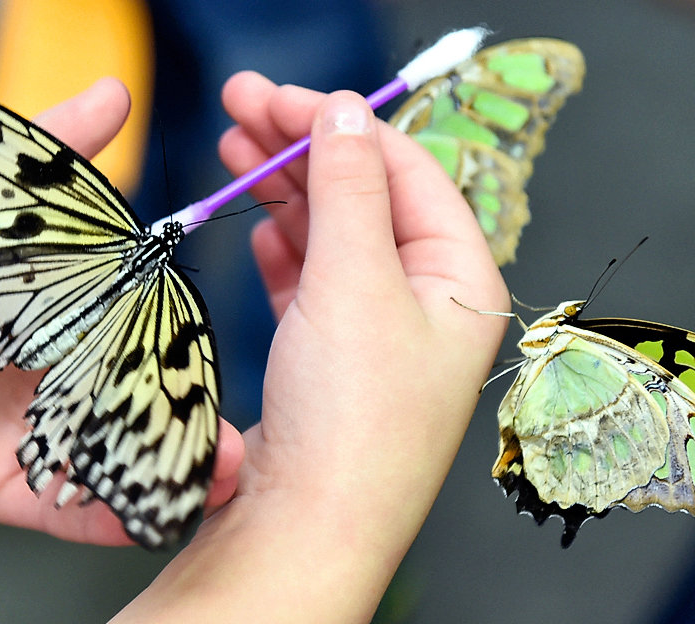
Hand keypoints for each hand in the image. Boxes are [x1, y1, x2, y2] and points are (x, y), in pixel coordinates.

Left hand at [0, 78, 241, 545]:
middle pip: (149, 404)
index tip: (240, 354)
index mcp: (72, 312)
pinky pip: (62, 509)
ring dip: (176, 474)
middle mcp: (65, 375)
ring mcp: (36, 433)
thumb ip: (47, 156)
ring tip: (221, 476)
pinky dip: (110, 518)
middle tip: (246, 441)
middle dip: (203, 426)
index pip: (153, 333)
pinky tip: (151, 515)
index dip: (196, 350)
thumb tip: (116, 93)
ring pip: (121, 461)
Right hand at [112, 72, 508, 621]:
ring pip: (333, 236)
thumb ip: (348, 188)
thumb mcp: (354, 281)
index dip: (343, 124)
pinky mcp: (334, 360)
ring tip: (233, 149)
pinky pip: (311, 283)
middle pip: (367, 197)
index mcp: (461, 279)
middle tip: (240, 106)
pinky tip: (259, 226)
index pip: (408, 170)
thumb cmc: (350, 419)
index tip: (280, 96)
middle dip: (304, 149)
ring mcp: (379, 332)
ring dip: (285, 191)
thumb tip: (344, 112)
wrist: (304, 530)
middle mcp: (428, 302)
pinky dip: (283, 248)